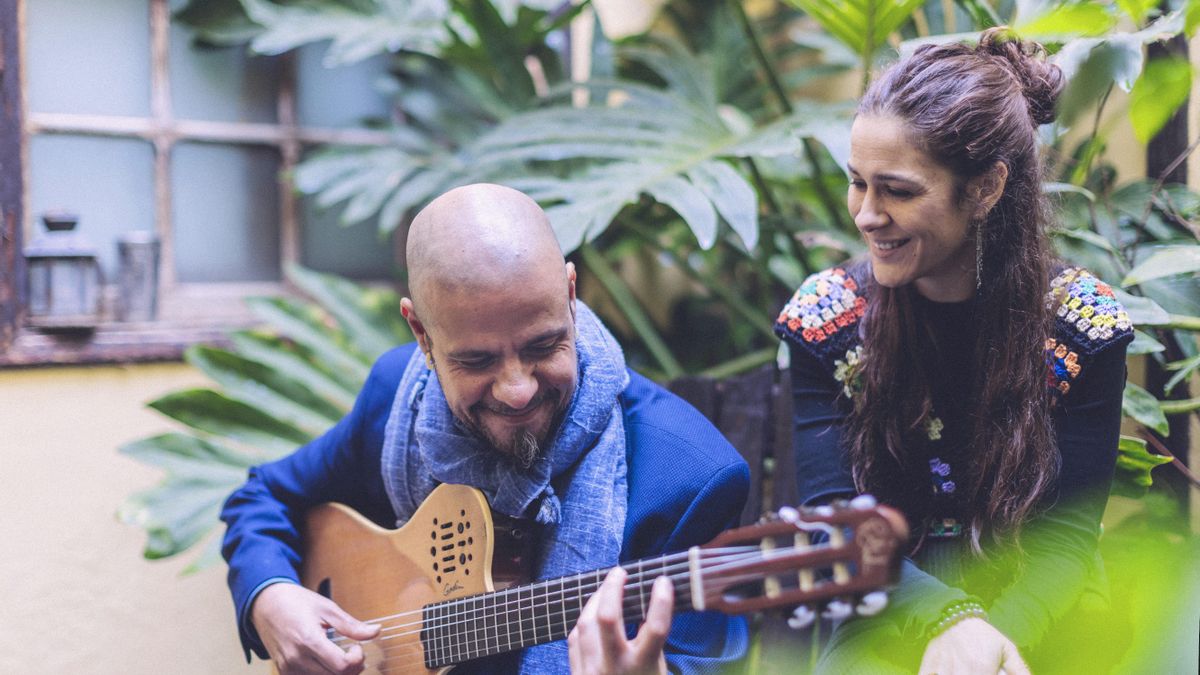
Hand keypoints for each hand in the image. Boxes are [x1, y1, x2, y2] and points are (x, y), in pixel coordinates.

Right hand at [250, 582, 380, 674]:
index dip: (357, 659)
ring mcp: (289, 668)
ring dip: (338, 673)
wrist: (266, 605)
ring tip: (341, 657)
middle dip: (352, 668)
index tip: (357, 646)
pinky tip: (327, 662)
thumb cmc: (296, 602)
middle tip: (353, 652)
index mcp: (309, 640)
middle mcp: (297, 659)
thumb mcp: (327, 608)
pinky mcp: (284, 672)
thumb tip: (376, 631)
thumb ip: (351, 625)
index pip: (342, 666)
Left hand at [568, 567, 671, 674]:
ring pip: (585, 624)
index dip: (661, 601)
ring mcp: (591, 671)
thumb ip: (650, 642)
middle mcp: (614, 668)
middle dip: (612, 588)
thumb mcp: (655, 669)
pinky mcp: (576, 673)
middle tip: (620, 572)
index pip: (655, 629)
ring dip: (595, 601)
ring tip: (606, 589)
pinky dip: (584, 622)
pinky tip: (592, 614)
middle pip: (607, 618)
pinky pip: (575, 638)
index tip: (663, 581)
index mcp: (641, 667)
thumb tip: (646, 604)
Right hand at [918, 617, 1029, 674]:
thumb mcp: (1006, 649)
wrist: (951, 614)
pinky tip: (944, 673)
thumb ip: (1020, 670)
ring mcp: (942, 670)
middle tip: (976, 672)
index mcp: (982, 669)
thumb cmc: (982, 635)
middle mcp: (962, 671)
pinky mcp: (928, 668)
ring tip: (963, 671)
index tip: (990, 674)